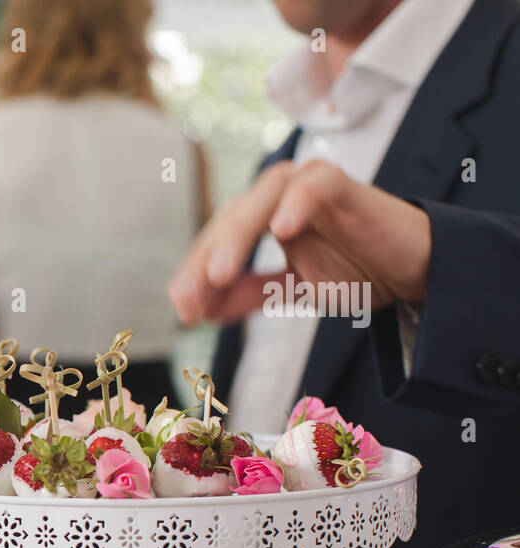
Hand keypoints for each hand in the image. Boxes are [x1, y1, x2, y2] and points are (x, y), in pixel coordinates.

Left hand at [168, 159, 431, 325]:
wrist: (414, 269)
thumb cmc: (354, 269)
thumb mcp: (290, 289)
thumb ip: (246, 296)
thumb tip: (197, 313)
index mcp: (261, 218)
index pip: (216, 242)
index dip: (195, 274)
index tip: (182, 310)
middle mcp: (278, 196)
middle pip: (229, 219)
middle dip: (204, 260)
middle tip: (189, 299)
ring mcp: (310, 186)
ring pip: (261, 199)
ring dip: (236, 236)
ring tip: (220, 274)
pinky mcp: (345, 185)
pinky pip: (316, 185)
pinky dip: (298, 202)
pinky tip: (282, 230)